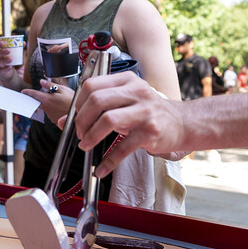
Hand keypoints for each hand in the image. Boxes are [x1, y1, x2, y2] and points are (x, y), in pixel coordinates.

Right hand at [0, 39, 20, 86]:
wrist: (7, 71)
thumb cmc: (8, 59)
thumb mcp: (12, 54)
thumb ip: (18, 48)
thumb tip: (24, 43)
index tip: (3, 43)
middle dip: (0, 52)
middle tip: (9, 51)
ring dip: (3, 61)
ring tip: (11, 59)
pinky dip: (4, 69)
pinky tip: (10, 67)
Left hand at [22, 79, 74, 128]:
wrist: (79, 114)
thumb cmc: (72, 101)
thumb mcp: (62, 89)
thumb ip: (50, 85)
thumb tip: (42, 82)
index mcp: (47, 99)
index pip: (34, 94)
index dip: (28, 92)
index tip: (23, 91)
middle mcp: (46, 108)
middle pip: (38, 102)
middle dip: (38, 98)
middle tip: (43, 95)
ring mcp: (49, 115)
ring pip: (45, 107)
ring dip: (48, 104)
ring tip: (60, 101)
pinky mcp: (53, 119)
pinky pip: (50, 113)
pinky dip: (53, 110)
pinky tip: (61, 107)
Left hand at [72, 71, 187, 175]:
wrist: (183, 123)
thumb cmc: (149, 112)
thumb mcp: (124, 103)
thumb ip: (96, 108)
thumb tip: (65, 120)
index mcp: (127, 80)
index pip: (92, 85)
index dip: (78, 103)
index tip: (76, 117)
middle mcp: (136, 92)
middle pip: (97, 100)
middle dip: (82, 121)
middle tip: (80, 134)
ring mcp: (145, 111)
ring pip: (108, 120)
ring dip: (91, 136)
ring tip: (86, 145)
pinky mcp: (150, 132)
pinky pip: (123, 147)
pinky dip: (108, 160)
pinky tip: (102, 168)